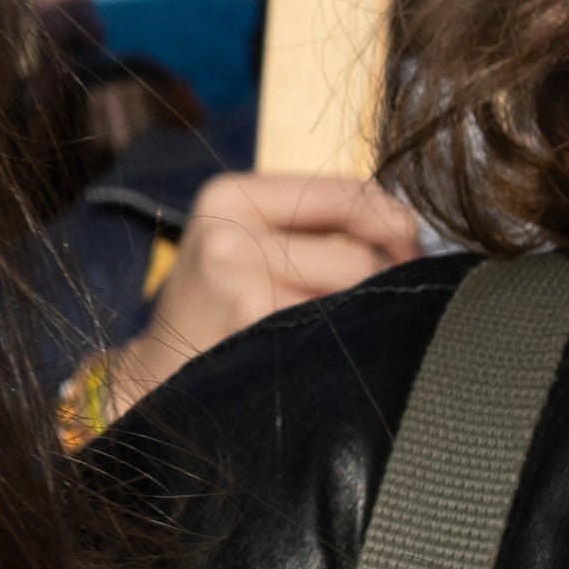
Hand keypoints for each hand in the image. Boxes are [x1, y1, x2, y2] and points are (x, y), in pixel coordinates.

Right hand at [75, 167, 429, 436]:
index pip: (344, 191)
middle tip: (388, 300)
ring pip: (354, 284)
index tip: (411, 248)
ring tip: (350, 326)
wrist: (156, 377)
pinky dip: (348, 337)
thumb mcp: (245, 241)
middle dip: (386, 274)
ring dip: (368, 309)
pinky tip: (329, 350)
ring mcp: (238, 277)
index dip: (392, 220)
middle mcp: (229, 229)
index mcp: (229, 195)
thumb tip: (413, 231)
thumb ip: (315, 224)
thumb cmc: (217, 309)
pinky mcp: (253, 320)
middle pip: (358, 246)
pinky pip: (337, 322)